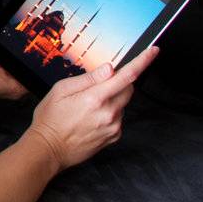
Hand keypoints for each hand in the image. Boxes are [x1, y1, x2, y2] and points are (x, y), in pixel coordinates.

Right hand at [25, 46, 161, 171]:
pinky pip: (118, 118)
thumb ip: (88, 78)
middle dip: (119, 82)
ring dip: (112, 100)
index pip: (127, 76)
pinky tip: (91, 119)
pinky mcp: (114, 136)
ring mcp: (114, 126)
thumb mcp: (60, 90)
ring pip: (122, 104)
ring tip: (87, 108)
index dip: (142, 61)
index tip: (153, 51)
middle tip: (97, 87)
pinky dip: (109, 114)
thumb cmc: (51, 120)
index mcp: (95, 98)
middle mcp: (109, 113)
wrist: (49, 149)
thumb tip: (108, 68)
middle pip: (129, 89)